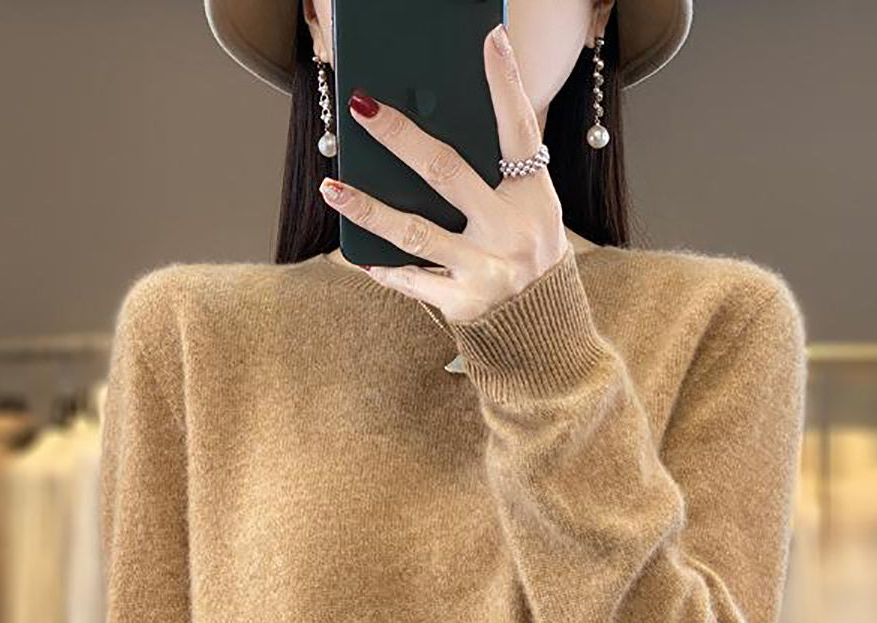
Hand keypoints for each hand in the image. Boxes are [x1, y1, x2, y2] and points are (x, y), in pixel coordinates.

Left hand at [318, 22, 572, 323]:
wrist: (543, 329)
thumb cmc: (525, 252)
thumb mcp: (529, 210)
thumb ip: (495, 175)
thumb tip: (433, 129)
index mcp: (534, 199)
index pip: (518, 132)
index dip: (505, 85)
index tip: (488, 39)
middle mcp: (511, 232)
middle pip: (447, 173)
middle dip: (401, 138)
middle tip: (362, 106)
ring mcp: (486, 270)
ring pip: (415, 233)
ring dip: (368, 209)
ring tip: (333, 188)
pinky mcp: (463, 304)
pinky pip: (413, 282)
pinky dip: (385, 268)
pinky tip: (358, 254)